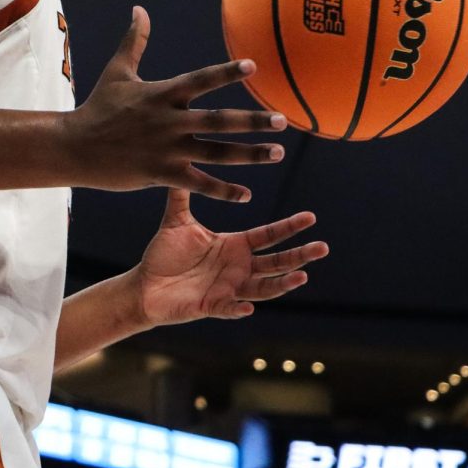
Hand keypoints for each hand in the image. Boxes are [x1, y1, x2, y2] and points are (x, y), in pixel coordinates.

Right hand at [67, 6, 287, 202]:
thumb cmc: (97, 108)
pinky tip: (247, 194)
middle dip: (252, 121)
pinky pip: (198, 184)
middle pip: (218, 120)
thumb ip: (135, 41)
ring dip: (249, 155)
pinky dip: (223, 190)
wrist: (75, 147)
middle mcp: (169, 121)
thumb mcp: (117, 72)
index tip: (253, 67)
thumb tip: (140, 9)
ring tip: (276, 153)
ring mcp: (167, 149)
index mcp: (162, 94)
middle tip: (281, 120)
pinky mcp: (161, 174)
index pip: (200, 80)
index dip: (226, 73)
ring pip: (217, 153)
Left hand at [134, 189, 327, 324]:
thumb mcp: (176, 221)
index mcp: (234, 245)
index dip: (289, 227)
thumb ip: (181, 195)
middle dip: (299, 255)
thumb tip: (181, 158)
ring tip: (301, 277)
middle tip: (323, 248)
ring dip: (282, 284)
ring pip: (262, 288)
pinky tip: (248, 307)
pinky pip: (229, 309)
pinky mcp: (212, 306)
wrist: (144, 284)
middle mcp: (237, 267)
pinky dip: (238, 308)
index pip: (268, 235)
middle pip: (275, 262)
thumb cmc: (164, 254)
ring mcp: (228, 288)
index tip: (311, 217)